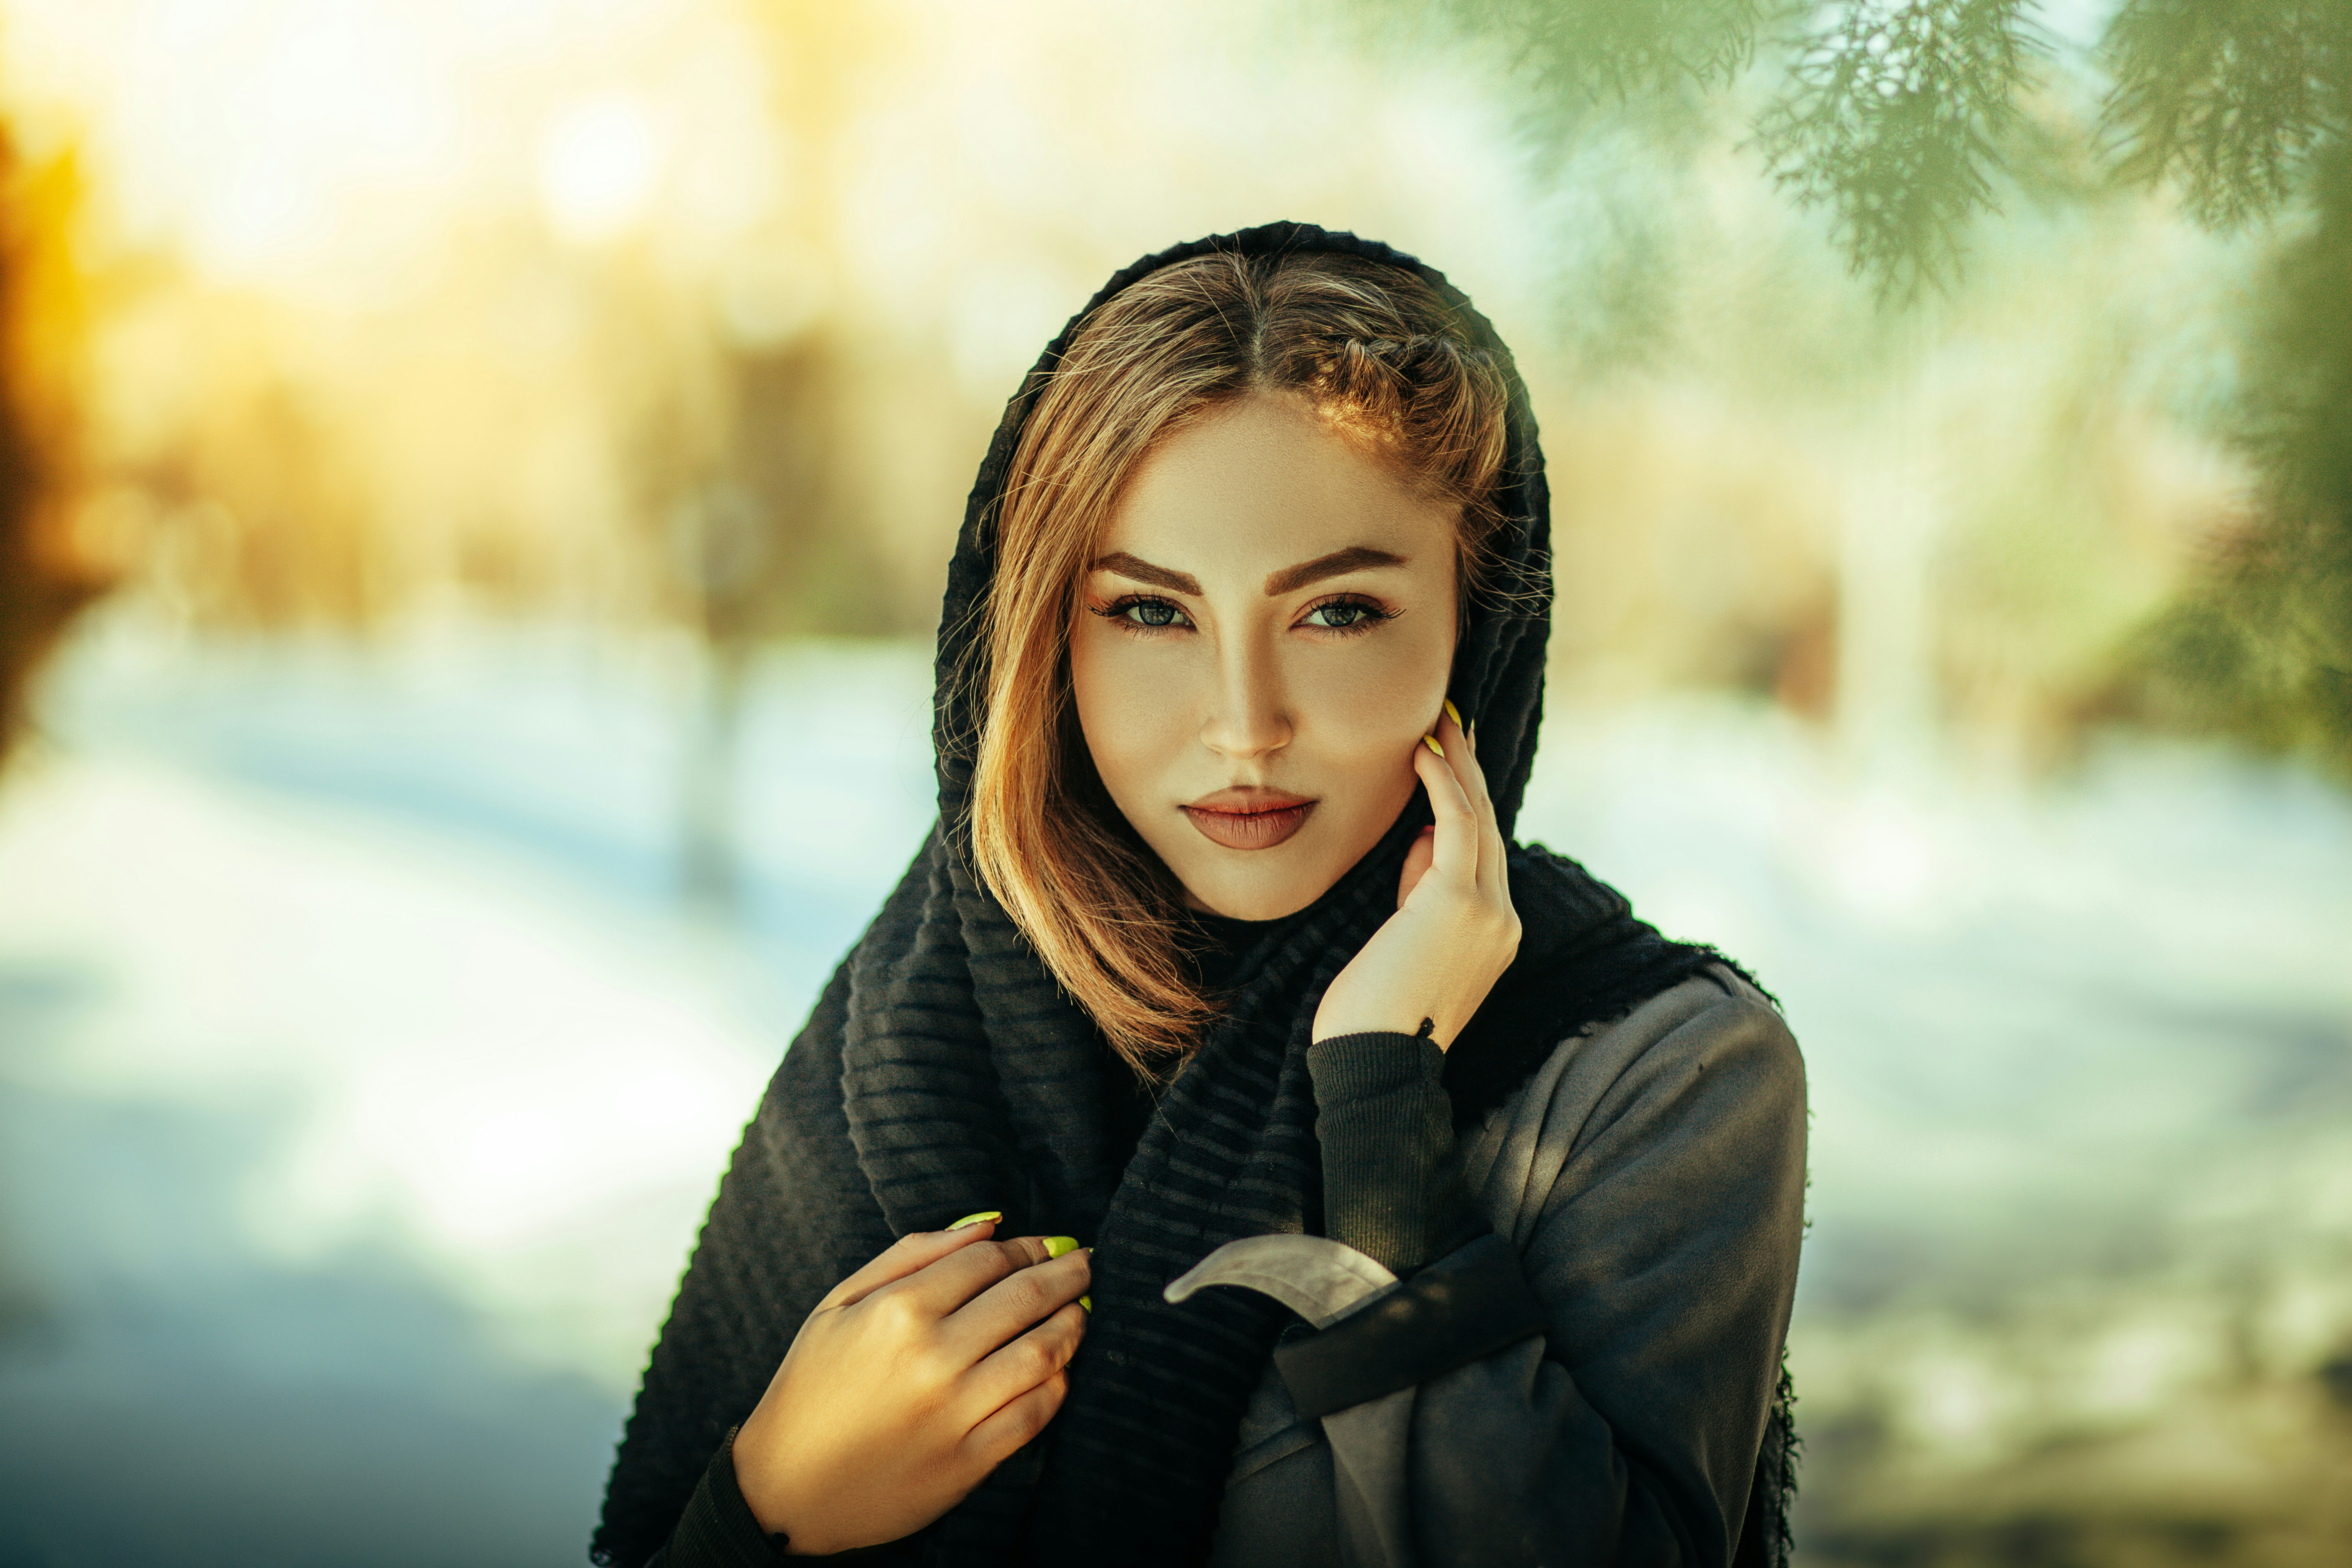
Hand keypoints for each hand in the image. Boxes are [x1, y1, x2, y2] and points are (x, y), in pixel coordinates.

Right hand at [732, 1219, 1090, 1553]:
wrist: (787, 1489)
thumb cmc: (812, 1387)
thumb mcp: (840, 1304)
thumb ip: (912, 1254)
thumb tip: (987, 1226)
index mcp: (898, 1309)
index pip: (989, 1260)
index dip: (1027, 1247)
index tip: (1047, 1245)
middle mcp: (932, 1356)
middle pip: (1026, 1298)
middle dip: (1067, 1274)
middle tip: (1086, 1265)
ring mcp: (954, 1411)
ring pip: (1043, 1353)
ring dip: (1073, 1325)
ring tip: (1079, 1312)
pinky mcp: (969, 1461)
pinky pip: (1036, 1412)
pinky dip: (1058, 1384)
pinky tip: (1059, 1369)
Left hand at [1311, 702, 1519, 1050]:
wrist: (1374, 1063)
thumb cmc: (1371, 1013)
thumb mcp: (1401, 939)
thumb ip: (1420, 889)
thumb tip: (1422, 836)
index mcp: (1494, 933)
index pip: (1482, 853)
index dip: (1466, 801)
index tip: (1446, 760)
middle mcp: (1503, 919)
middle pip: (1488, 827)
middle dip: (1468, 771)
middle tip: (1448, 723)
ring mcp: (1489, 911)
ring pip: (1477, 819)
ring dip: (1457, 766)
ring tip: (1437, 725)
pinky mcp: (1461, 902)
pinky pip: (1456, 826)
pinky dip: (1442, 785)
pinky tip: (1423, 756)